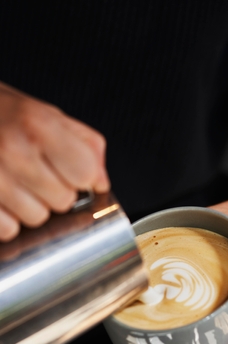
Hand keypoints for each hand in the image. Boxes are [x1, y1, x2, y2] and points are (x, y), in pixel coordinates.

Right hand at [0, 82, 109, 240]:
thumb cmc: (3, 115)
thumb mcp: (47, 114)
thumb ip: (86, 145)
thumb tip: (101, 182)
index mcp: (38, 125)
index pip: (86, 174)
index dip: (83, 176)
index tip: (73, 171)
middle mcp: (15, 151)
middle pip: (63, 201)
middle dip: (56, 191)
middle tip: (38, 173)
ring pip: (37, 218)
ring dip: (32, 207)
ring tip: (18, 184)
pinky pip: (9, 230)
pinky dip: (8, 220)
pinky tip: (2, 197)